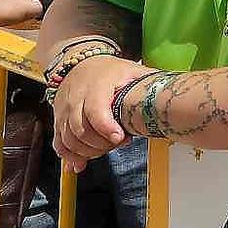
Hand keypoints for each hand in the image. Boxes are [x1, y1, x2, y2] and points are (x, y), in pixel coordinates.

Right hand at [51, 55, 141, 171]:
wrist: (80, 62)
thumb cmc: (112, 70)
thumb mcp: (132, 70)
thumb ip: (147, 83)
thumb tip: (171, 97)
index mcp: (96, 85)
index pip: (96, 110)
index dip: (106, 128)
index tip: (121, 139)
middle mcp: (75, 99)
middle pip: (80, 130)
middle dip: (99, 144)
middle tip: (119, 144)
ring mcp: (63, 110)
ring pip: (68, 139)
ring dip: (86, 152)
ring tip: (105, 151)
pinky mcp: (57, 119)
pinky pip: (58, 142)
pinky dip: (68, 156)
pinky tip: (79, 165)